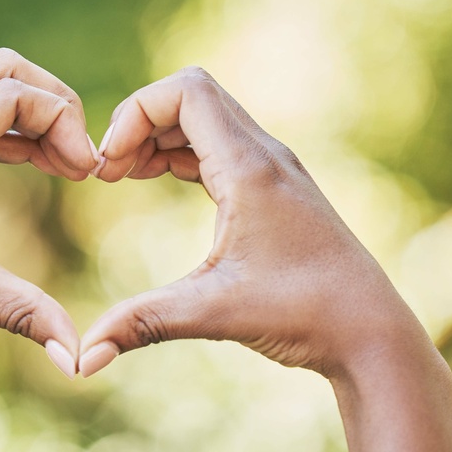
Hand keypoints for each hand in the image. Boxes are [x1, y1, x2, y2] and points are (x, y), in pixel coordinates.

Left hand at [0, 48, 97, 378]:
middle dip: (58, 105)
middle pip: (10, 71)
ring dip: (38, 117)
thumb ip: (25, 313)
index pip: (19, 94)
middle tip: (80, 159)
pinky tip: (39, 165)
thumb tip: (77, 356)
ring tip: (67, 167)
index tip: (86, 172)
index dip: (66, 124)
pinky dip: (17, 130)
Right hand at [81, 67, 451, 451]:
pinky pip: (220, 147)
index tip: (109, 167)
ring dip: (161, 137)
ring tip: (125, 176)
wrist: (369, 328)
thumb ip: (144, 323)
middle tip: (110, 172)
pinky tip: (161, 179)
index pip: (185, 91)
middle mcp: (265, 155)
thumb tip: (83, 360)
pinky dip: (184, 153)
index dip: (135, 113)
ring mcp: (274, 169)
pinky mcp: (276, 189)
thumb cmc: (305, 312)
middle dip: (141, 123)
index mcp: (250, 167)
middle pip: (192, 97)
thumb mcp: (215, 312)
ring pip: (207, 121)